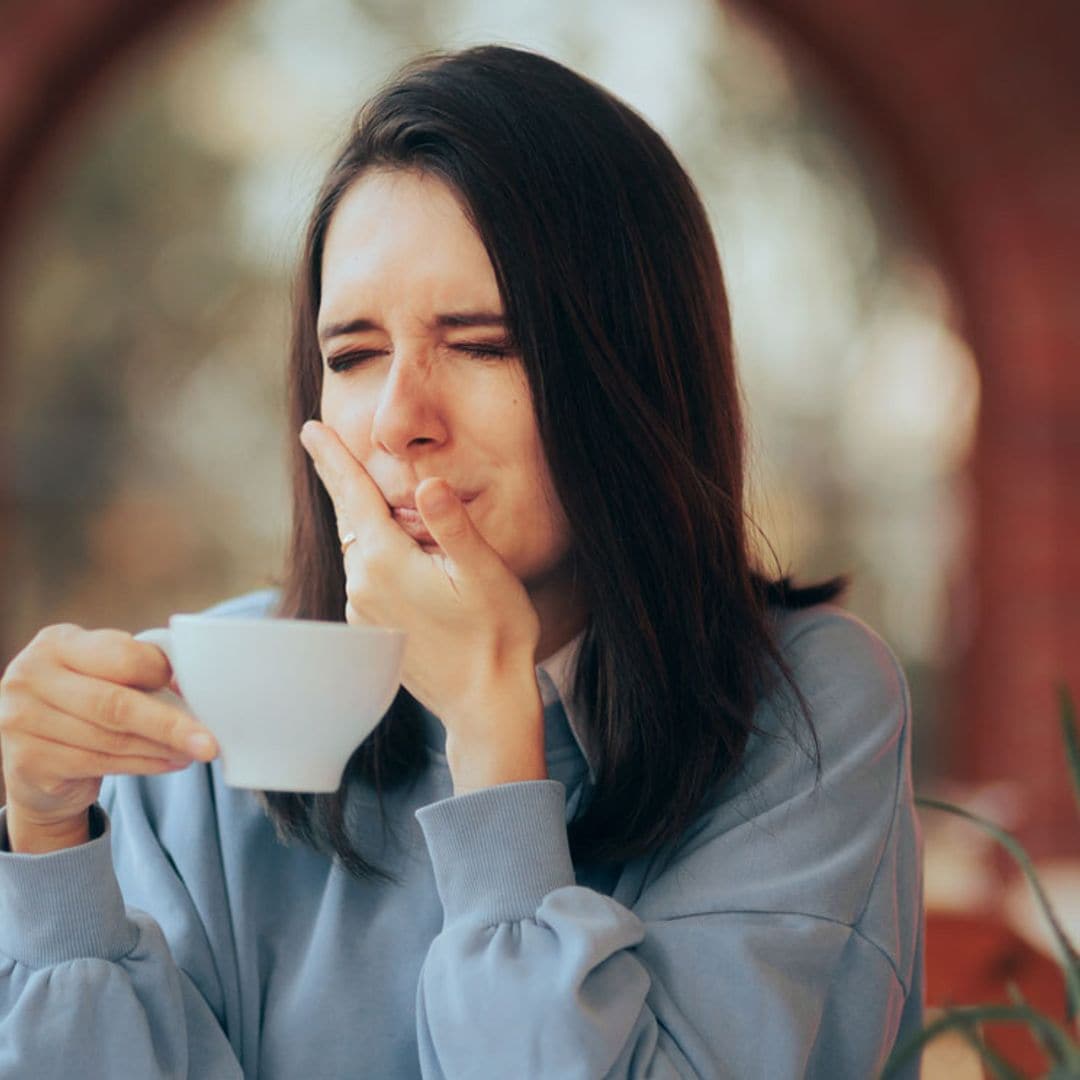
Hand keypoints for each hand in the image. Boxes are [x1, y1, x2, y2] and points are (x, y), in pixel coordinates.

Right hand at [0, 625, 217, 852]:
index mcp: (57, 643)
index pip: (121, 656)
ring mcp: (20, 719)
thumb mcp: (103, 674)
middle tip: (209, 742)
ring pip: (111, 738)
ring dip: (162, 748)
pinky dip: (144, 765)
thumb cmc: (85, 703)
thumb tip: (194, 682)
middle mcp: (30, 676)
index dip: (161, 673)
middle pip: (115, 704)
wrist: (37, 757)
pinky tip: (170, 763)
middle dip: (170, 725)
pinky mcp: (26, 760)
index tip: (193, 689)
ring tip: (194, 751)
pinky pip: (99, 764)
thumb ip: (138, 668)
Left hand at [300, 420, 545, 791]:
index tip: (311, 429)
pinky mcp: (372, 630)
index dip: (333, 457)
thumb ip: (453, 524)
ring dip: (369, 525)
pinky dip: (377, 557)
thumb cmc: (495, 634)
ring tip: (384, 507)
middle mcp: (363, 585)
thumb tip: (427, 483)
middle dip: (343, 482)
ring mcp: (363, 612)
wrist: (486, 703)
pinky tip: (402, 559)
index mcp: (386, 561)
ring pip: (361, 550)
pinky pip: (367, 578)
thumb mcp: (484, 572)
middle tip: (320, 443)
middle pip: (351, 519)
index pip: (353, 495)